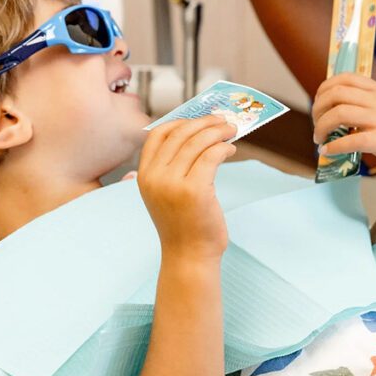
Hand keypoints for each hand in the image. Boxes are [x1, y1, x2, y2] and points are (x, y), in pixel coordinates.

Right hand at [138, 116, 235, 261]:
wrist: (188, 257)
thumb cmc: (183, 224)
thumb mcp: (165, 193)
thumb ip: (170, 167)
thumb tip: (196, 133)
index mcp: (144, 175)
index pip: (157, 134)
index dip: (179, 121)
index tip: (199, 118)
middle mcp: (154, 177)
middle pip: (180, 134)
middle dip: (204, 122)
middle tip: (223, 120)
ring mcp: (173, 184)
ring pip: (198, 142)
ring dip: (218, 132)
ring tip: (231, 131)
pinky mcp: (195, 190)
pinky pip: (211, 156)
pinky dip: (223, 148)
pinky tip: (231, 149)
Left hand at [312, 73, 375, 184]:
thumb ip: (369, 102)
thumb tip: (337, 106)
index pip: (345, 78)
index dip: (325, 88)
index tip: (319, 104)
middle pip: (336, 94)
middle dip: (318, 109)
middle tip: (316, 126)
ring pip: (340, 114)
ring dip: (321, 127)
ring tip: (319, 140)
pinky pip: (352, 140)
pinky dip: (334, 146)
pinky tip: (328, 151)